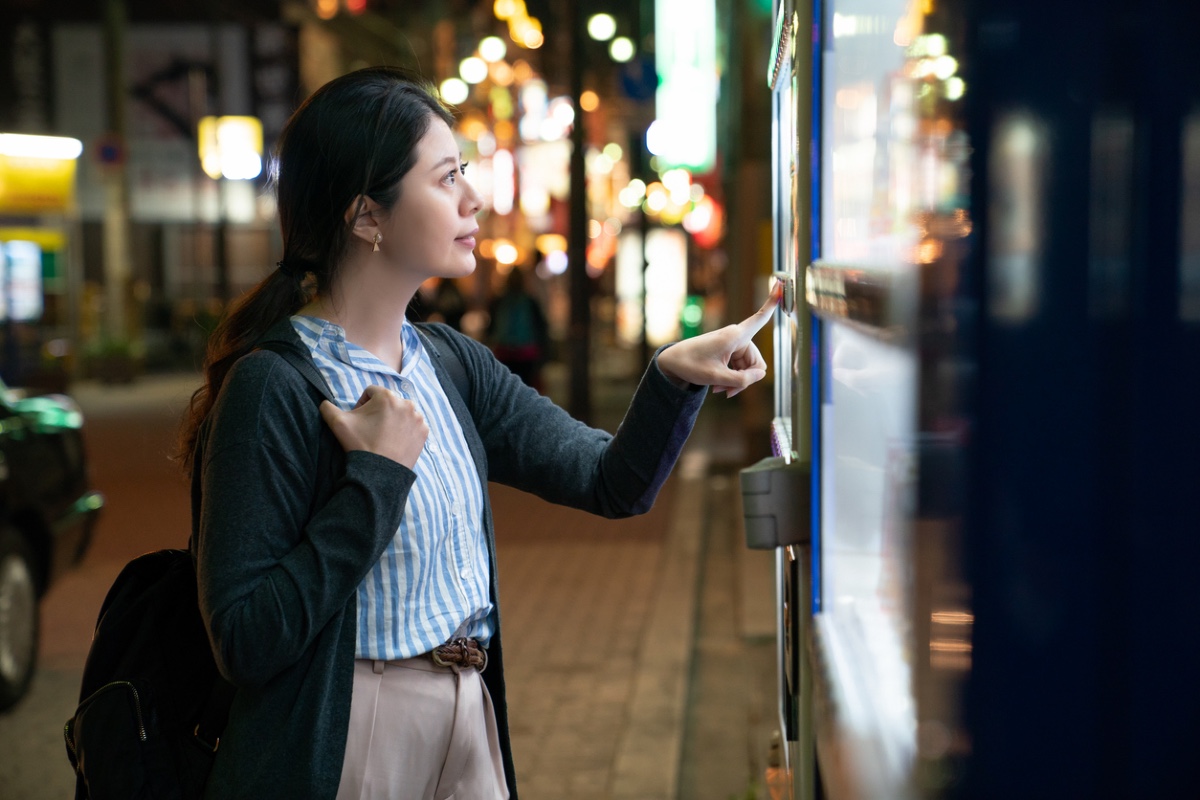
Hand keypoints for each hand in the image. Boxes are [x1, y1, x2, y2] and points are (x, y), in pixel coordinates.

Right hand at [319, 385, 428, 467]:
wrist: (379, 473)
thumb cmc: (360, 444)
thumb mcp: (337, 423)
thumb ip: (327, 407)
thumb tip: (324, 403)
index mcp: (387, 396)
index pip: (371, 392)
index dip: (362, 404)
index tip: (360, 420)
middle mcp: (406, 403)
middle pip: (388, 402)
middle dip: (379, 412)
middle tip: (371, 429)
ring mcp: (418, 418)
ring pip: (401, 412)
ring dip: (393, 419)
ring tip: (383, 436)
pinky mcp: (424, 431)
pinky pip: (412, 425)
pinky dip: (405, 430)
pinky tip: (395, 441)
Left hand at [656, 283, 779, 397]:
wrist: (671, 363)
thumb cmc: (690, 365)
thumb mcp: (716, 377)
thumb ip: (742, 380)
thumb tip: (760, 375)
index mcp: (735, 336)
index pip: (759, 318)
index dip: (772, 303)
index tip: (781, 284)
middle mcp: (737, 337)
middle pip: (756, 363)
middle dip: (744, 379)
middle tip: (726, 390)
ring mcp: (733, 345)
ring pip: (748, 369)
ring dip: (735, 381)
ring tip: (718, 388)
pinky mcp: (729, 352)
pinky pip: (740, 368)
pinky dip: (731, 378)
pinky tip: (718, 386)